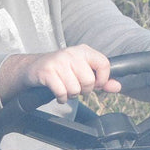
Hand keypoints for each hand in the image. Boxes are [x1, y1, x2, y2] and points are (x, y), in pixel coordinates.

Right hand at [0, 45, 122, 104]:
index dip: (103, 79)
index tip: (96, 84)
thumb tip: (117, 86)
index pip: (104, 63)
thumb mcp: (83, 71)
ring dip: (71, 95)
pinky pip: (62, 92)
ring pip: (75, 88)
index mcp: (84, 51)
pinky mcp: (47, 72)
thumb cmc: (61, 70)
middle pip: (89, 80)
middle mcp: (72, 53)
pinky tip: (58, 94)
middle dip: (84, 90)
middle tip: (76, 87)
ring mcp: (59, 62)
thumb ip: (102, 80)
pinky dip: (61, 98)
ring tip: (65, 89)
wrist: (32, 68)